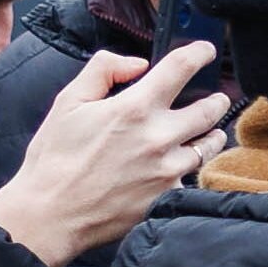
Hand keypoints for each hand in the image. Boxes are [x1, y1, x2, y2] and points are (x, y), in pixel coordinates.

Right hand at [0, 43, 233, 266]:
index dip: (199, 53)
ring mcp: (168, 170)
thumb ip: (103, 70)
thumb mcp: (68, 102)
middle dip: (217, 99)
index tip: (205, 51)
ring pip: (210, 145)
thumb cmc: (54, 159)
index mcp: (135, 108)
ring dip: (212, 134)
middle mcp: (159, 137)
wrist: (50, 215)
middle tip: (217, 97)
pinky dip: (191, 168)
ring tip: (210, 131)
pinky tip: (183, 166)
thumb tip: (138, 64)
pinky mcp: (168, 196)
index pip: (182, 67)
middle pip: (210, 109)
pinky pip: (193, 176)